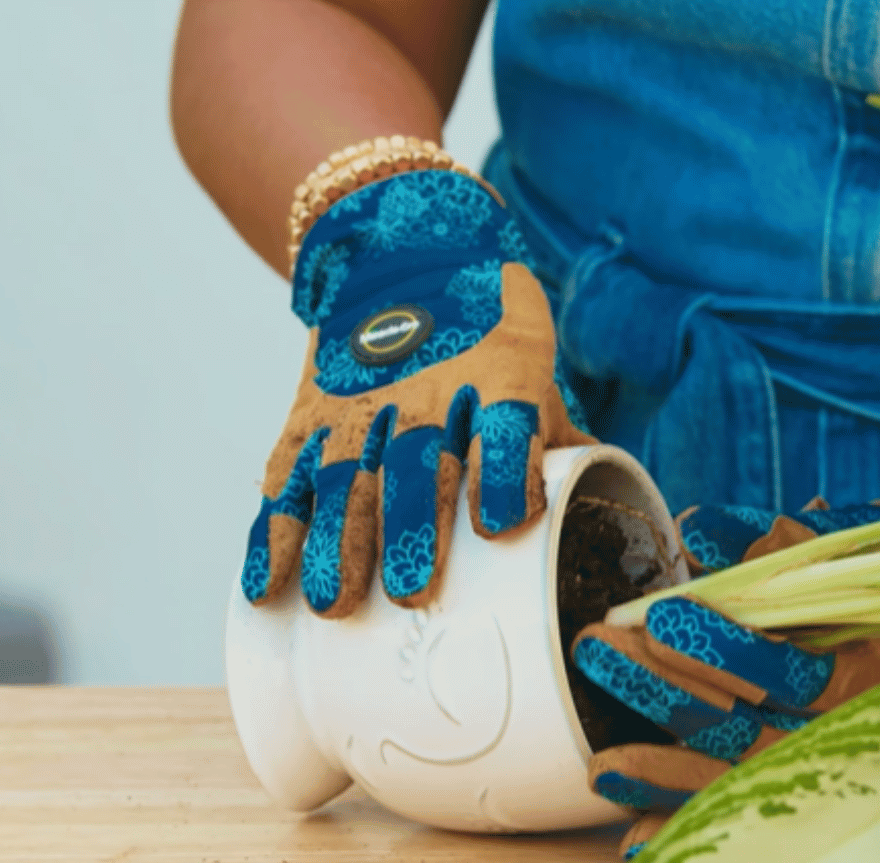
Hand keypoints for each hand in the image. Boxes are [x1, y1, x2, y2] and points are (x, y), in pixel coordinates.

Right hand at [240, 169, 592, 615]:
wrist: (398, 240)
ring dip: (337, 542)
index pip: (503, 420)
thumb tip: (610, 506)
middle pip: (416, 458)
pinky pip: (288, 473)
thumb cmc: (485, 323)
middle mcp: (425, 384)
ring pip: (343, 473)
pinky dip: (274, 531)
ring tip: (336, 605)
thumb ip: (555, 435)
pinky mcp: (310, 412)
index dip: (503, 471)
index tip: (501, 523)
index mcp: (498, 371)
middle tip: (411, 593)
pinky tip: (269, 584)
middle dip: (410, 527)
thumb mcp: (530, 361)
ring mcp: (360, 399)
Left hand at [573, 502, 879, 857]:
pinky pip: (720, 816)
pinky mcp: (767, 797)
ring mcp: (802, 769)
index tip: (662, 615)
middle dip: (666, 693)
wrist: (870, 617)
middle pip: (749, 728)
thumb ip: (761, 544)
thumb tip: (699, 537)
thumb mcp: (817, 553)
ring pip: (728, 776)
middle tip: (599, 651)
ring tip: (600, 766)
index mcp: (858, 668)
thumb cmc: (833, 582)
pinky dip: (677, 828)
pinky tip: (631, 840)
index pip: (793, 672)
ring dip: (661, 773)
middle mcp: (836, 729)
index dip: (729, 650)